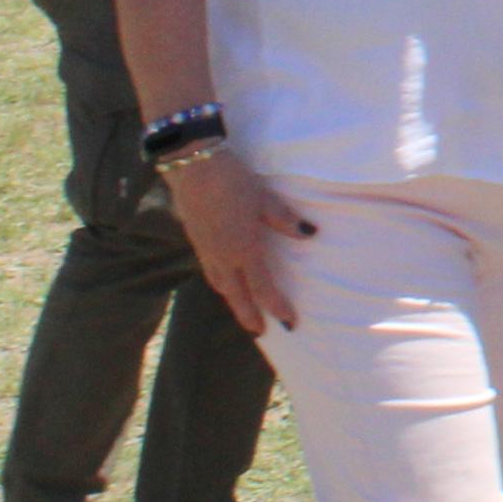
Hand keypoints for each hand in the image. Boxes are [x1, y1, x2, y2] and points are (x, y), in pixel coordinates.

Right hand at [159, 148, 311, 334]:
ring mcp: (206, 250)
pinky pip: (210, 272)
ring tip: (243, 310)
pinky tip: (223, 282)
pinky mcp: (196, 240)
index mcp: (243, 249)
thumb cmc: (232, 181)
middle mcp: (223, 257)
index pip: (262, 287)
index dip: (276, 306)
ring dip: (233, 300)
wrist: (192, 168)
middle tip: (259, 333)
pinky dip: (220, 284)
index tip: (289, 323)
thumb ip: (285, 219)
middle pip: (237, 295)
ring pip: (221, 285)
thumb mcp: (264, 197)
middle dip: (249, 315)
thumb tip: (310, 233)